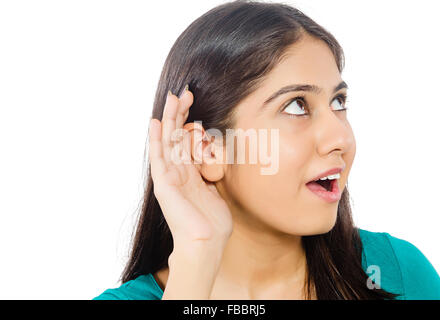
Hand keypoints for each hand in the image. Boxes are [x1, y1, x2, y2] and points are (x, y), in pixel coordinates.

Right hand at [149, 87, 232, 252]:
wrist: (206, 244)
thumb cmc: (212, 223)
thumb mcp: (214, 192)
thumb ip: (209, 177)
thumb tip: (213, 164)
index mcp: (189, 174)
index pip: (187, 141)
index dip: (189, 122)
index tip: (194, 103)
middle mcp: (176, 172)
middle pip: (176, 137)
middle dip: (180, 114)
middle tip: (184, 93)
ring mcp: (168, 177)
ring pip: (168, 141)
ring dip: (170, 119)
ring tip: (172, 98)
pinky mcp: (164, 184)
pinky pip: (159, 157)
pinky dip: (156, 139)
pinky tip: (155, 122)